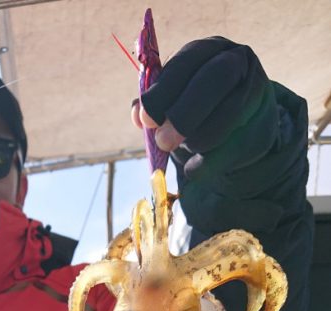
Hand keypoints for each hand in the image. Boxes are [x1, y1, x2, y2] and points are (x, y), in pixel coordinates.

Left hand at [132, 37, 276, 164]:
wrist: (240, 128)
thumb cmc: (198, 109)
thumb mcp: (175, 99)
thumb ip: (155, 104)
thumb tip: (137, 115)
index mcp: (208, 50)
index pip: (186, 62)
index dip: (163, 91)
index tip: (145, 119)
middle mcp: (237, 61)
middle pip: (213, 80)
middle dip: (184, 114)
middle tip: (163, 143)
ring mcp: (256, 92)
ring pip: (229, 113)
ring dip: (198, 139)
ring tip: (182, 150)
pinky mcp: (264, 126)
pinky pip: (237, 146)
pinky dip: (210, 163)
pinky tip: (194, 169)